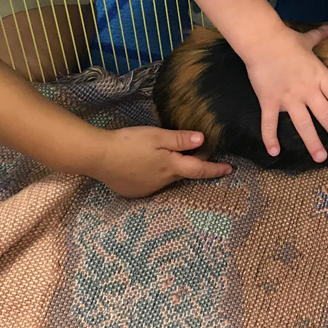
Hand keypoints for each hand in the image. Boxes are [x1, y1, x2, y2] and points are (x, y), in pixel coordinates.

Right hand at [94, 126, 231, 197]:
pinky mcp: (132, 191)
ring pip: (166, 179)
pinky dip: (152, 175)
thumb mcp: (157, 136)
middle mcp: (162, 182)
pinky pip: (150, 184)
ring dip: (169, 170)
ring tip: (159, 156)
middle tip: (194, 156)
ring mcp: (146, 189)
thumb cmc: (129, 143)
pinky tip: (143, 165)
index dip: (215, 169)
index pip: (199, 170)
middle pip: (182, 174)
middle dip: (190, 167)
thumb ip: (180, 139)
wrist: (98, 157)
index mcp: (171, 167)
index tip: (229, 169)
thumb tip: (203, 140)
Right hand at [243, 23, 327, 161]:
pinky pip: (270, 124)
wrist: (263, 42)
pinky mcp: (270, 102)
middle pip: (325, 115)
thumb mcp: (307, 40)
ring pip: (303, 124)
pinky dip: (271, 138)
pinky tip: (274, 152)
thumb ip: (319, 37)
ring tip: (321, 157)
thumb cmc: (286, 40)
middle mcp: (307, 90)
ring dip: (313, 142)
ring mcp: (288, 98)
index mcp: (319, 76)